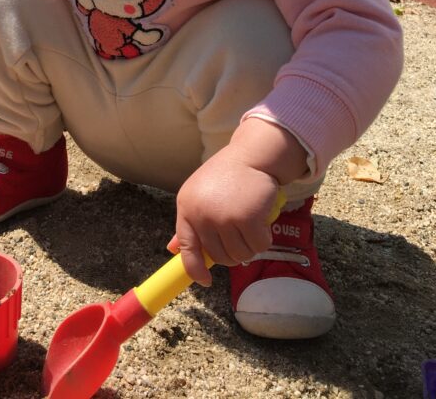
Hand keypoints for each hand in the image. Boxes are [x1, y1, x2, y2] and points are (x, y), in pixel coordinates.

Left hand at [169, 146, 279, 285]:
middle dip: (233, 252)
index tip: (205, 280)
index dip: (194, 269)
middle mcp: (202, 214)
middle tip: (241, 235)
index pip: (186, 247)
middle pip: (219, 256)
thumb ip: (188, 223)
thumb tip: (172, 249)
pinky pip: (258, 246)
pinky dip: (264, 239)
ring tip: (251, 225)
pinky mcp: (247, 219)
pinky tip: (263, 222)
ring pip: (240, 255)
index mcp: (187, 207)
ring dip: (249, 246)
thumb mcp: (199, 194)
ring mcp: (224, 218)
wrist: (251, 156)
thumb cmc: (225, 176)